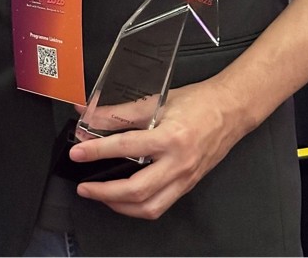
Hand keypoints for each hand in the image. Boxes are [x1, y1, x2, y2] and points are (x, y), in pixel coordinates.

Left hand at [70, 80, 242, 218]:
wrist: (230, 111)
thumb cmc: (197, 102)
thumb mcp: (157, 101)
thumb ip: (122, 111)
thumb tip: (92, 115)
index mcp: (170, 137)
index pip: (126, 147)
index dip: (97, 151)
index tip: (77, 152)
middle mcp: (178, 163)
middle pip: (137, 190)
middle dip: (105, 192)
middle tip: (84, 186)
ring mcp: (184, 178)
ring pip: (150, 207)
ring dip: (120, 206)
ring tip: (100, 195)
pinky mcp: (187, 185)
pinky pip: (160, 205)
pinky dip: (138, 206)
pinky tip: (124, 198)